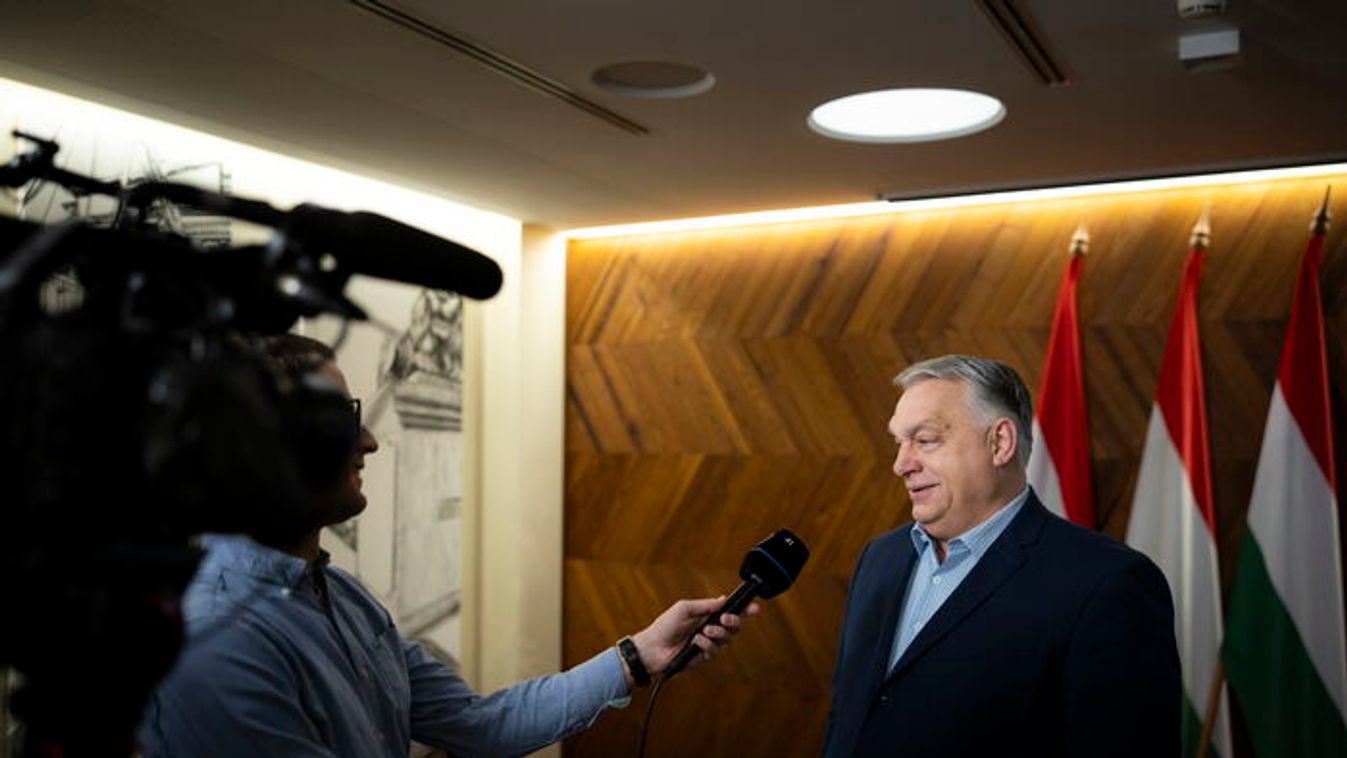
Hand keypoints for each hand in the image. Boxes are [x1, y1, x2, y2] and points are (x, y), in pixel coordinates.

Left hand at [624, 596, 760, 682]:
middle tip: (724, 619)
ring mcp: (708, 643)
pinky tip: (695, 643)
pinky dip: (706, 645)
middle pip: (734, 627)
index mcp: (707, 615)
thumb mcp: (684, 609)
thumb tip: (723, 599)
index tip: (755, 607)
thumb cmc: (665, 625)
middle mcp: (710, 629)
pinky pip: (715, 651)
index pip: (730, 611)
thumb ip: (705, 605)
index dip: (744, 609)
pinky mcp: (704, 656)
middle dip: (734, 621)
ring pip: (727, 640)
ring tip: (704, 631)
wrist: (653, 647)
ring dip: (718, 633)